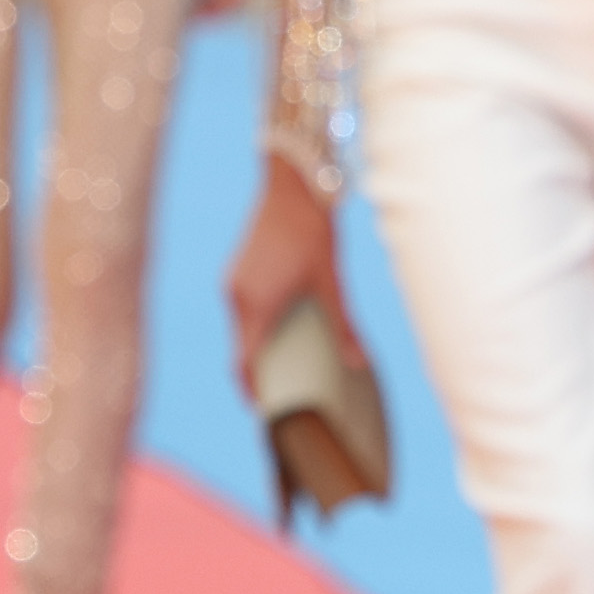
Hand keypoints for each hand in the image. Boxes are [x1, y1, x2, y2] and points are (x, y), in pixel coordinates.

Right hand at [222, 161, 343, 370]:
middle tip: (284, 391)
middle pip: (242, 348)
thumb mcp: (332, 281)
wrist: (292, 183)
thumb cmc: (312, 231)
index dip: (253, 391)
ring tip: (288, 360)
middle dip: (260, 371)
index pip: (244, 364)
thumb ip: (343, 324)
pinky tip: (285, 323)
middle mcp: (237, 297)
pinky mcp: (238, 268)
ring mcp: (234, 281)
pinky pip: (244, 307)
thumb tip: (359, 361)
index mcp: (256, 306)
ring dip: (259, 345)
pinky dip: (259, 323)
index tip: (266, 410)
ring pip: (242, 327)